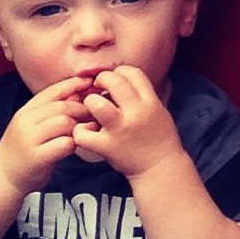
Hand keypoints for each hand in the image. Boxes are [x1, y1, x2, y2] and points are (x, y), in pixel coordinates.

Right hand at [0, 79, 87, 191]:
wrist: (3, 177)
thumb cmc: (24, 150)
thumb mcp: (32, 125)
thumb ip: (51, 111)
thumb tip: (79, 94)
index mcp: (25, 112)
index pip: (52, 91)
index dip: (73, 84)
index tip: (90, 81)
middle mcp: (25, 122)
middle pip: (62, 106)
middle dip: (82, 109)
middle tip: (94, 115)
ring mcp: (29, 140)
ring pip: (64, 122)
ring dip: (79, 127)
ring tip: (84, 132)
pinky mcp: (37, 157)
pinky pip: (65, 143)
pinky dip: (75, 144)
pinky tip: (75, 147)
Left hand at [69, 65, 184, 178]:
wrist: (160, 167)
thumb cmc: (158, 137)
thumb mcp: (158, 110)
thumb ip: (142, 95)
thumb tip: (120, 79)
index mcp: (151, 102)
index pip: (133, 73)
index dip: (119, 71)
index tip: (114, 79)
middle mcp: (136, 112)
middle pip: (114, 81)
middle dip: (101, 80)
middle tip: (97, 88)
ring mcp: (120, 129)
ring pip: (95, 104)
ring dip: (89, 103)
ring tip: (91, 109)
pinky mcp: (107, 147)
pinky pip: (82, 134)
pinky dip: (79, 131)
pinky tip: (85, 131)